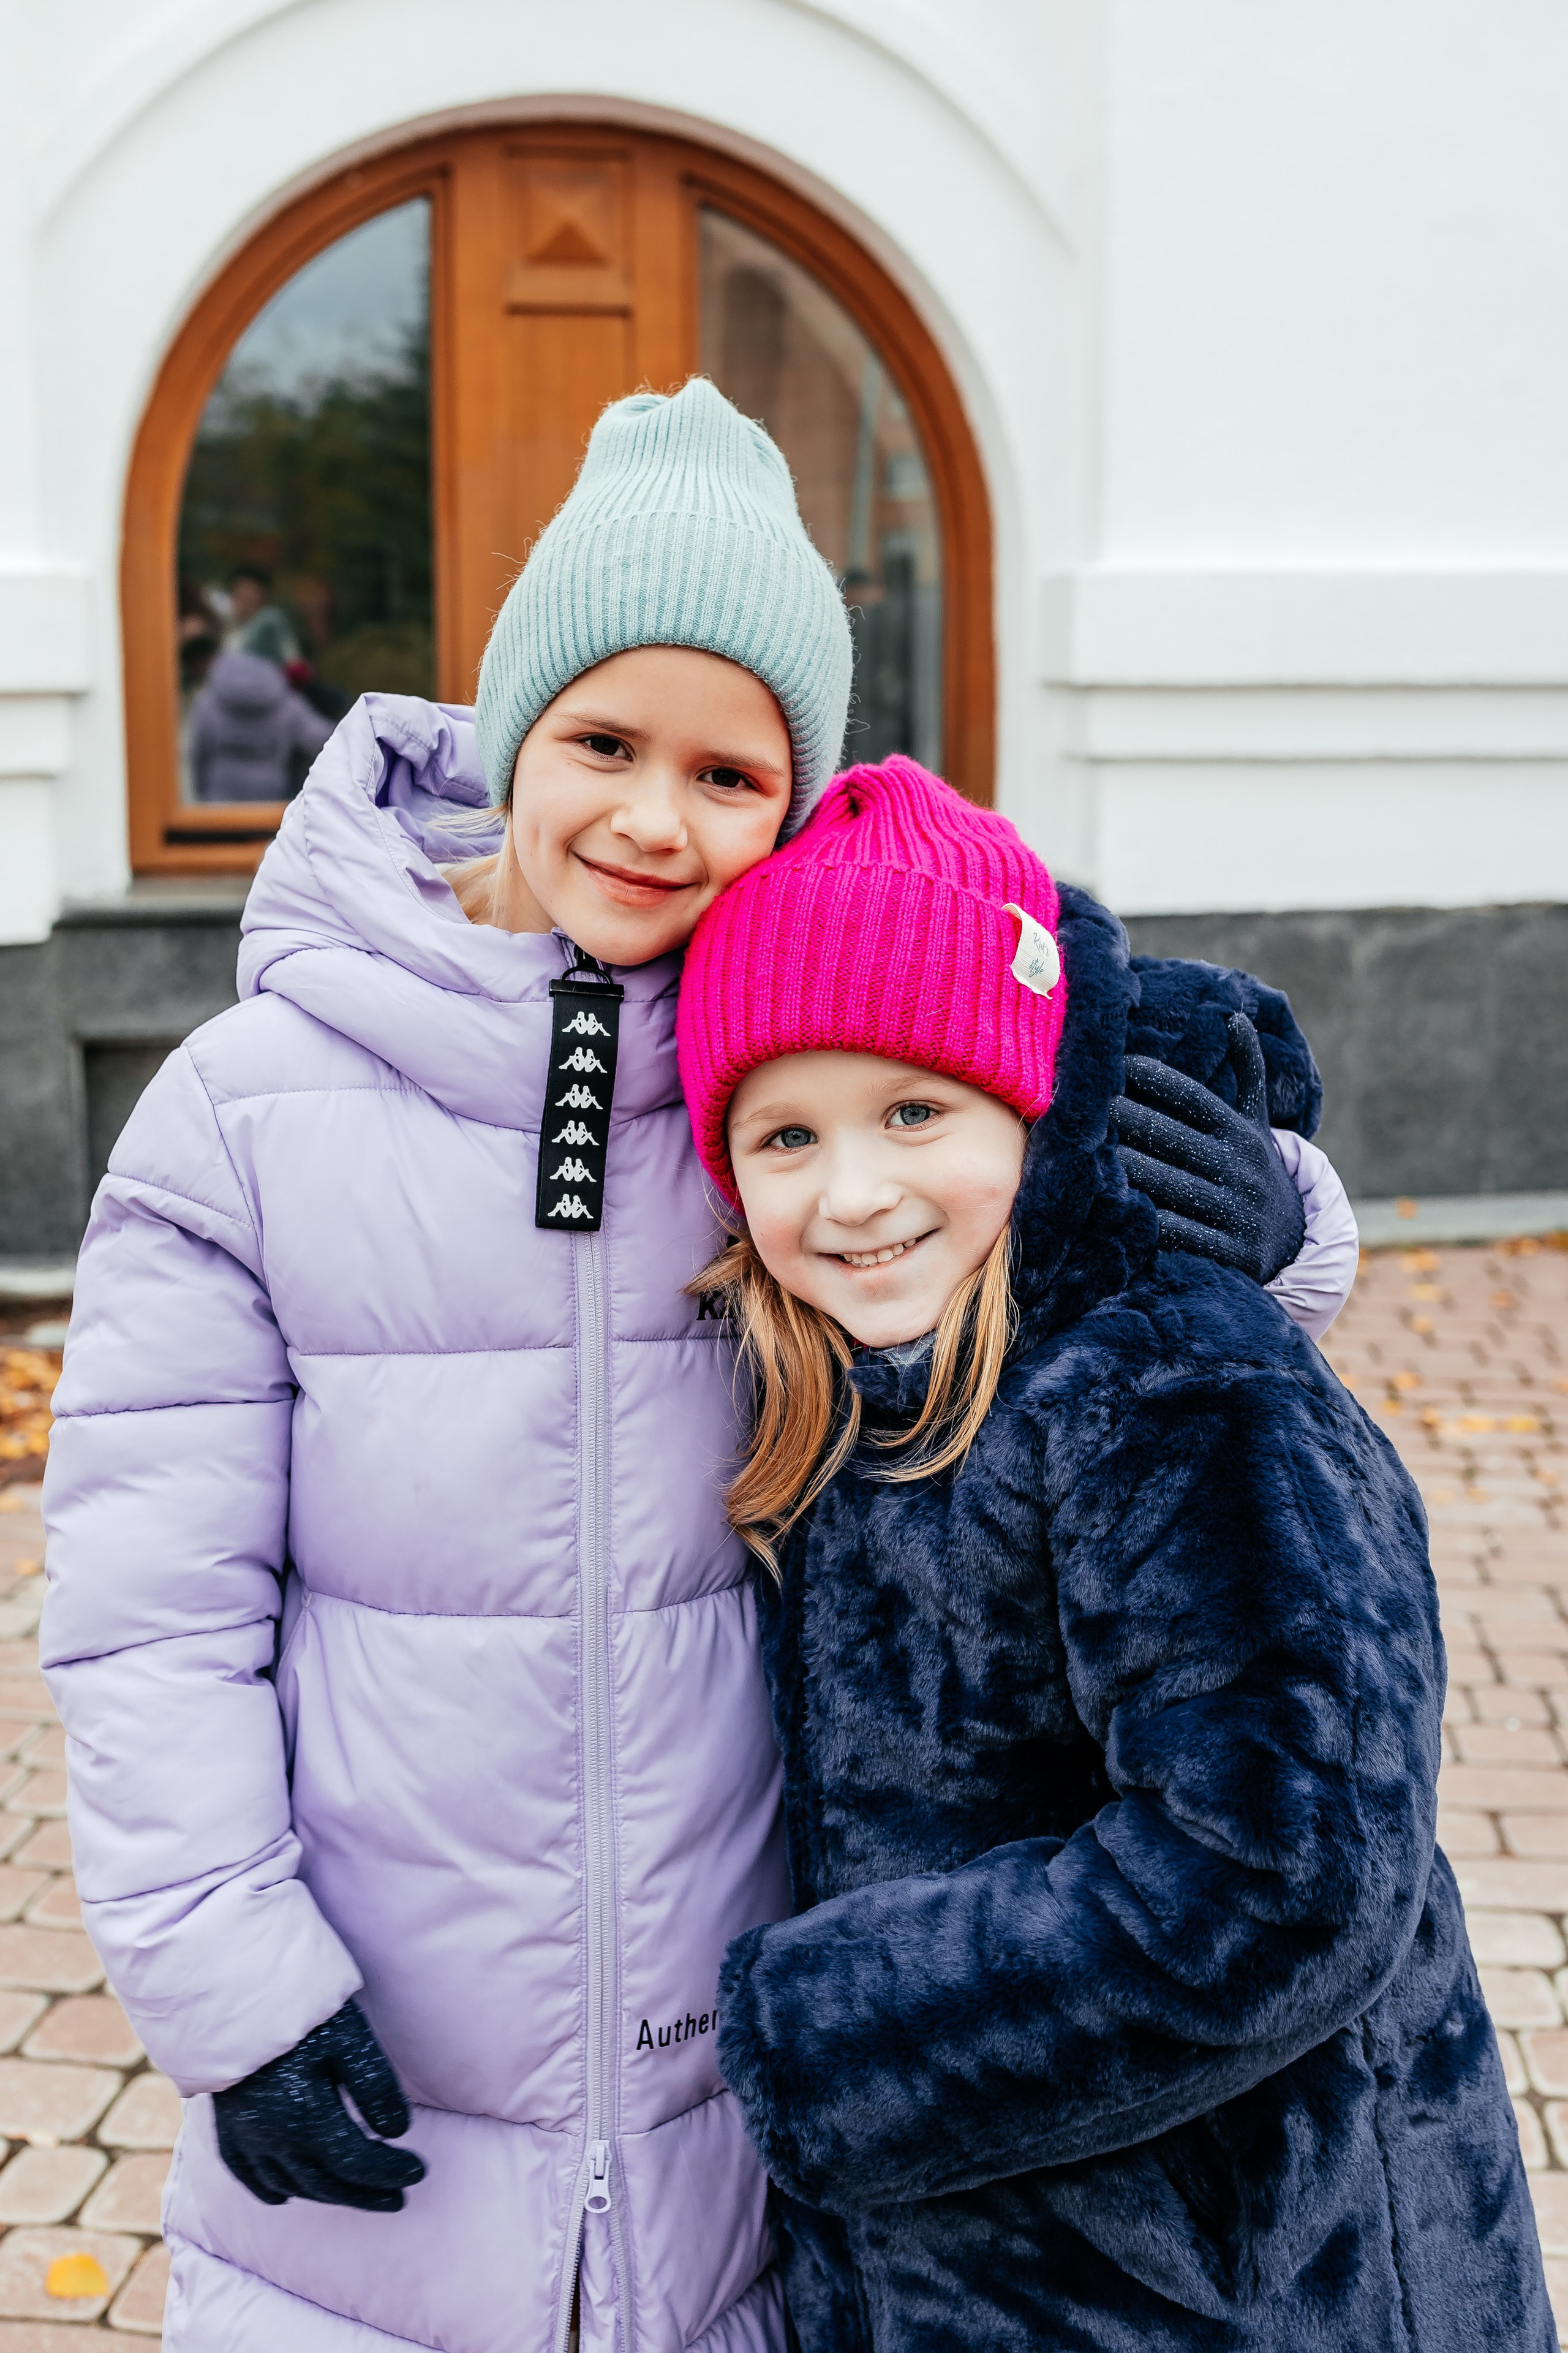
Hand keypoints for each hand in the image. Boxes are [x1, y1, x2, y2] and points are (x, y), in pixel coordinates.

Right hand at [212, 1998, 425, 2212]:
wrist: (231, 1995)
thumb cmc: (299, 2012)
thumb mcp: (349, 2039)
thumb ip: (374, 2088)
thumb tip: (397, 2132)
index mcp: (306, 2120)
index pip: (356, 2163)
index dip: (390, 2172)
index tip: (418, 2171)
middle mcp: (273, 2140)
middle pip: (326, 2184)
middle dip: (366, 2194)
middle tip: (399, 2199)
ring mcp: (245, 2139)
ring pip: (290, 2184)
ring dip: (327, 2195)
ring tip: (357, 2194)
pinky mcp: (227, 2128)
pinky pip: (247, 2176)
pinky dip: (270, 2190)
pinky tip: (287, 2195)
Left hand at [1112, 1012, 1306, 1285]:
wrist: (1292, 1240)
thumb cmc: (1254, 1168)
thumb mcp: (1256, 1122)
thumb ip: (1247, 1071)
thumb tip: (1235, 1017)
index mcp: (1243, 1133)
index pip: (1198, 1100)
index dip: (1161, 1081)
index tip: (1122, 1062)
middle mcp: (1242, 1168)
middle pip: (1177, 1140)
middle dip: (1133, 1121)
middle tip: (1091, 1105)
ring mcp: (1238, 1211)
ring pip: (1175, 1186)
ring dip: (1134, 1169)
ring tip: (1091, 1154)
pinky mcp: (1233, 1252)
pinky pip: (1184, 1234)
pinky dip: (1153, 1223)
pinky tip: (1120, 1211)